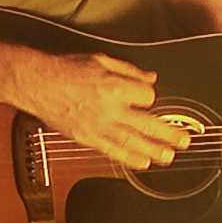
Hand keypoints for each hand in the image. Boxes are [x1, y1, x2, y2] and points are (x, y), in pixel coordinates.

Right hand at [32, 50, 184, 170]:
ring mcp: (99, 126)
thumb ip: (129, 70)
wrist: (37, 83)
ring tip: (169, 157)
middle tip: (184, 140)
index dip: (149, 97)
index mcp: (116, 86)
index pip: (147, 96)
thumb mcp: (101, 60)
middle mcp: (111, 109)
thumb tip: (150, 78)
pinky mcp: (87, 137)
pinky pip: (112, 151)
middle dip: (168, 133)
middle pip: (147, 123)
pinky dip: (129, 158)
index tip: (147, 97)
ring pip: (133, 141)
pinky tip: (142, 163)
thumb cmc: (66, 68)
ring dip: (154, 150)